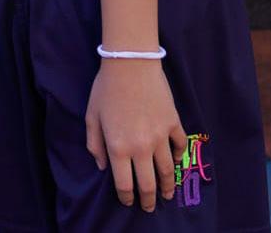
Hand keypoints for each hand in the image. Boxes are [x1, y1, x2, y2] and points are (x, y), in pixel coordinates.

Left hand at [85, 58, 184, 211]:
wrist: (131, 63)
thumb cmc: (106, 89)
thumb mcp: (91, 117)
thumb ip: (95, 144)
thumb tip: (103, 166)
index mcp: (118, 148)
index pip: (125, 184)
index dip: (127, 197)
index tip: (128, 202)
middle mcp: (141, 147)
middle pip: (148, 184)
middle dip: (149, 200)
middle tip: (149, 207)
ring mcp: (160, 137)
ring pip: (167, 170)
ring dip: (167, 185)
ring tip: (167, 194)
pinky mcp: (173, 123)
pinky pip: (179, 146)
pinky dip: (178, 156)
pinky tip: (175, 161)